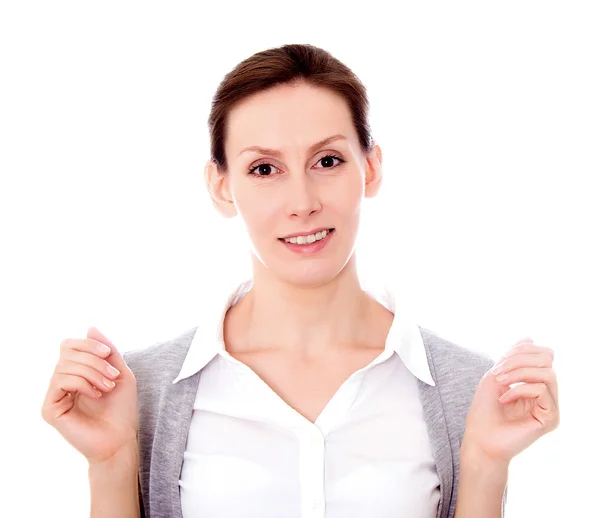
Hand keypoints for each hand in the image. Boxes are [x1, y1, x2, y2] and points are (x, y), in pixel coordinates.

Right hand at [41, 327, 138, 464]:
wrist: (120, 438)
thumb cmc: (122, 408)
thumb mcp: (120, 371)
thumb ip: (106, 350)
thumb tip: (89, 328)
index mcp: (76, 372)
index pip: (70, 345)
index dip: (88, 345)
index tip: (108, 354)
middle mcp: (61, 382)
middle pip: (67, 352)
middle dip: (94, 360)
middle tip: (112, 376)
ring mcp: (54, 396)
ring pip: (65, 366)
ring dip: (92, 373)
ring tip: (107, 387)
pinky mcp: (50, 409)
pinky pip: (60, 381)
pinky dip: (82, 383)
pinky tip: (95, 395)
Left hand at [462, 337, 559, 464]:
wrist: (479, 438)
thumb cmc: (484, 409)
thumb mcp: (497, 374)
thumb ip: (513, 356)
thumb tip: (530, 336)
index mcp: (534, 382)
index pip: (542, 354)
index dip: (521, 350)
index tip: (498, 363)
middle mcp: (546, 393)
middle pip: (547, 359)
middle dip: (519, 359)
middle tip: (497, 372)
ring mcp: (550, 406)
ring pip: (548, 373)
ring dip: (519, 372)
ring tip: (500, 382)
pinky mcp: (551, 419)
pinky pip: (542, 391)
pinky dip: (520, 390)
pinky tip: (505, 399)